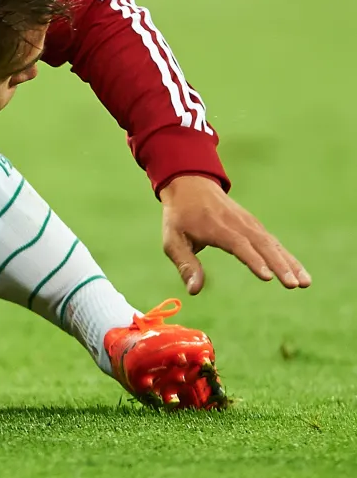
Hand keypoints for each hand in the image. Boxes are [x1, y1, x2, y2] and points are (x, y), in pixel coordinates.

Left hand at [159, 175, 309, 294]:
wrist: (190, 186)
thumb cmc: (179, 217)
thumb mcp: (172, 240)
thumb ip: (185, 264)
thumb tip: (194, 291)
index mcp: (217, 227)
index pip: (239, 244)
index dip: (253, 260)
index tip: (268, 277)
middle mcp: (238, 224)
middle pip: (263, 245)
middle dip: (281, 265)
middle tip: (295, 285)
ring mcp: (249, 224)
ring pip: (273, 244)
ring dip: (290, 263)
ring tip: (305, 283)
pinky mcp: (255, 226)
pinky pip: (273, 242)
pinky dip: (287, 257)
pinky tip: (299, 272)